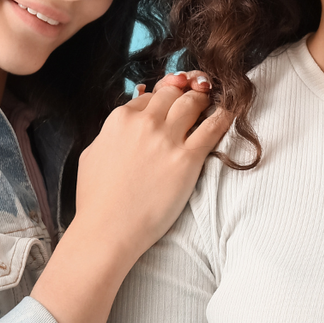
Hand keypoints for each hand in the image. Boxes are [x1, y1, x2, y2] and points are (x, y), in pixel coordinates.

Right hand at [71, 71, 233, 261]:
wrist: (108, 230)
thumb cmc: (96, 199)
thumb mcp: (93, 153)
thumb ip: (112, 131)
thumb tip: (128, 117)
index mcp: (120, 119)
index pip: (150, 96)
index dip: (163, 100)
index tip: (172, 103)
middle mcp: (145, 123)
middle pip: (174, 94)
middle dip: (186, 92)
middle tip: (197, 95)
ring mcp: (167, 139)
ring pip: (194, 102)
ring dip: (205, 99)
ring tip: (212, 102)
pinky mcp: (188, 159)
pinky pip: (213, 127)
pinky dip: (224, 116)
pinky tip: (230, 112)